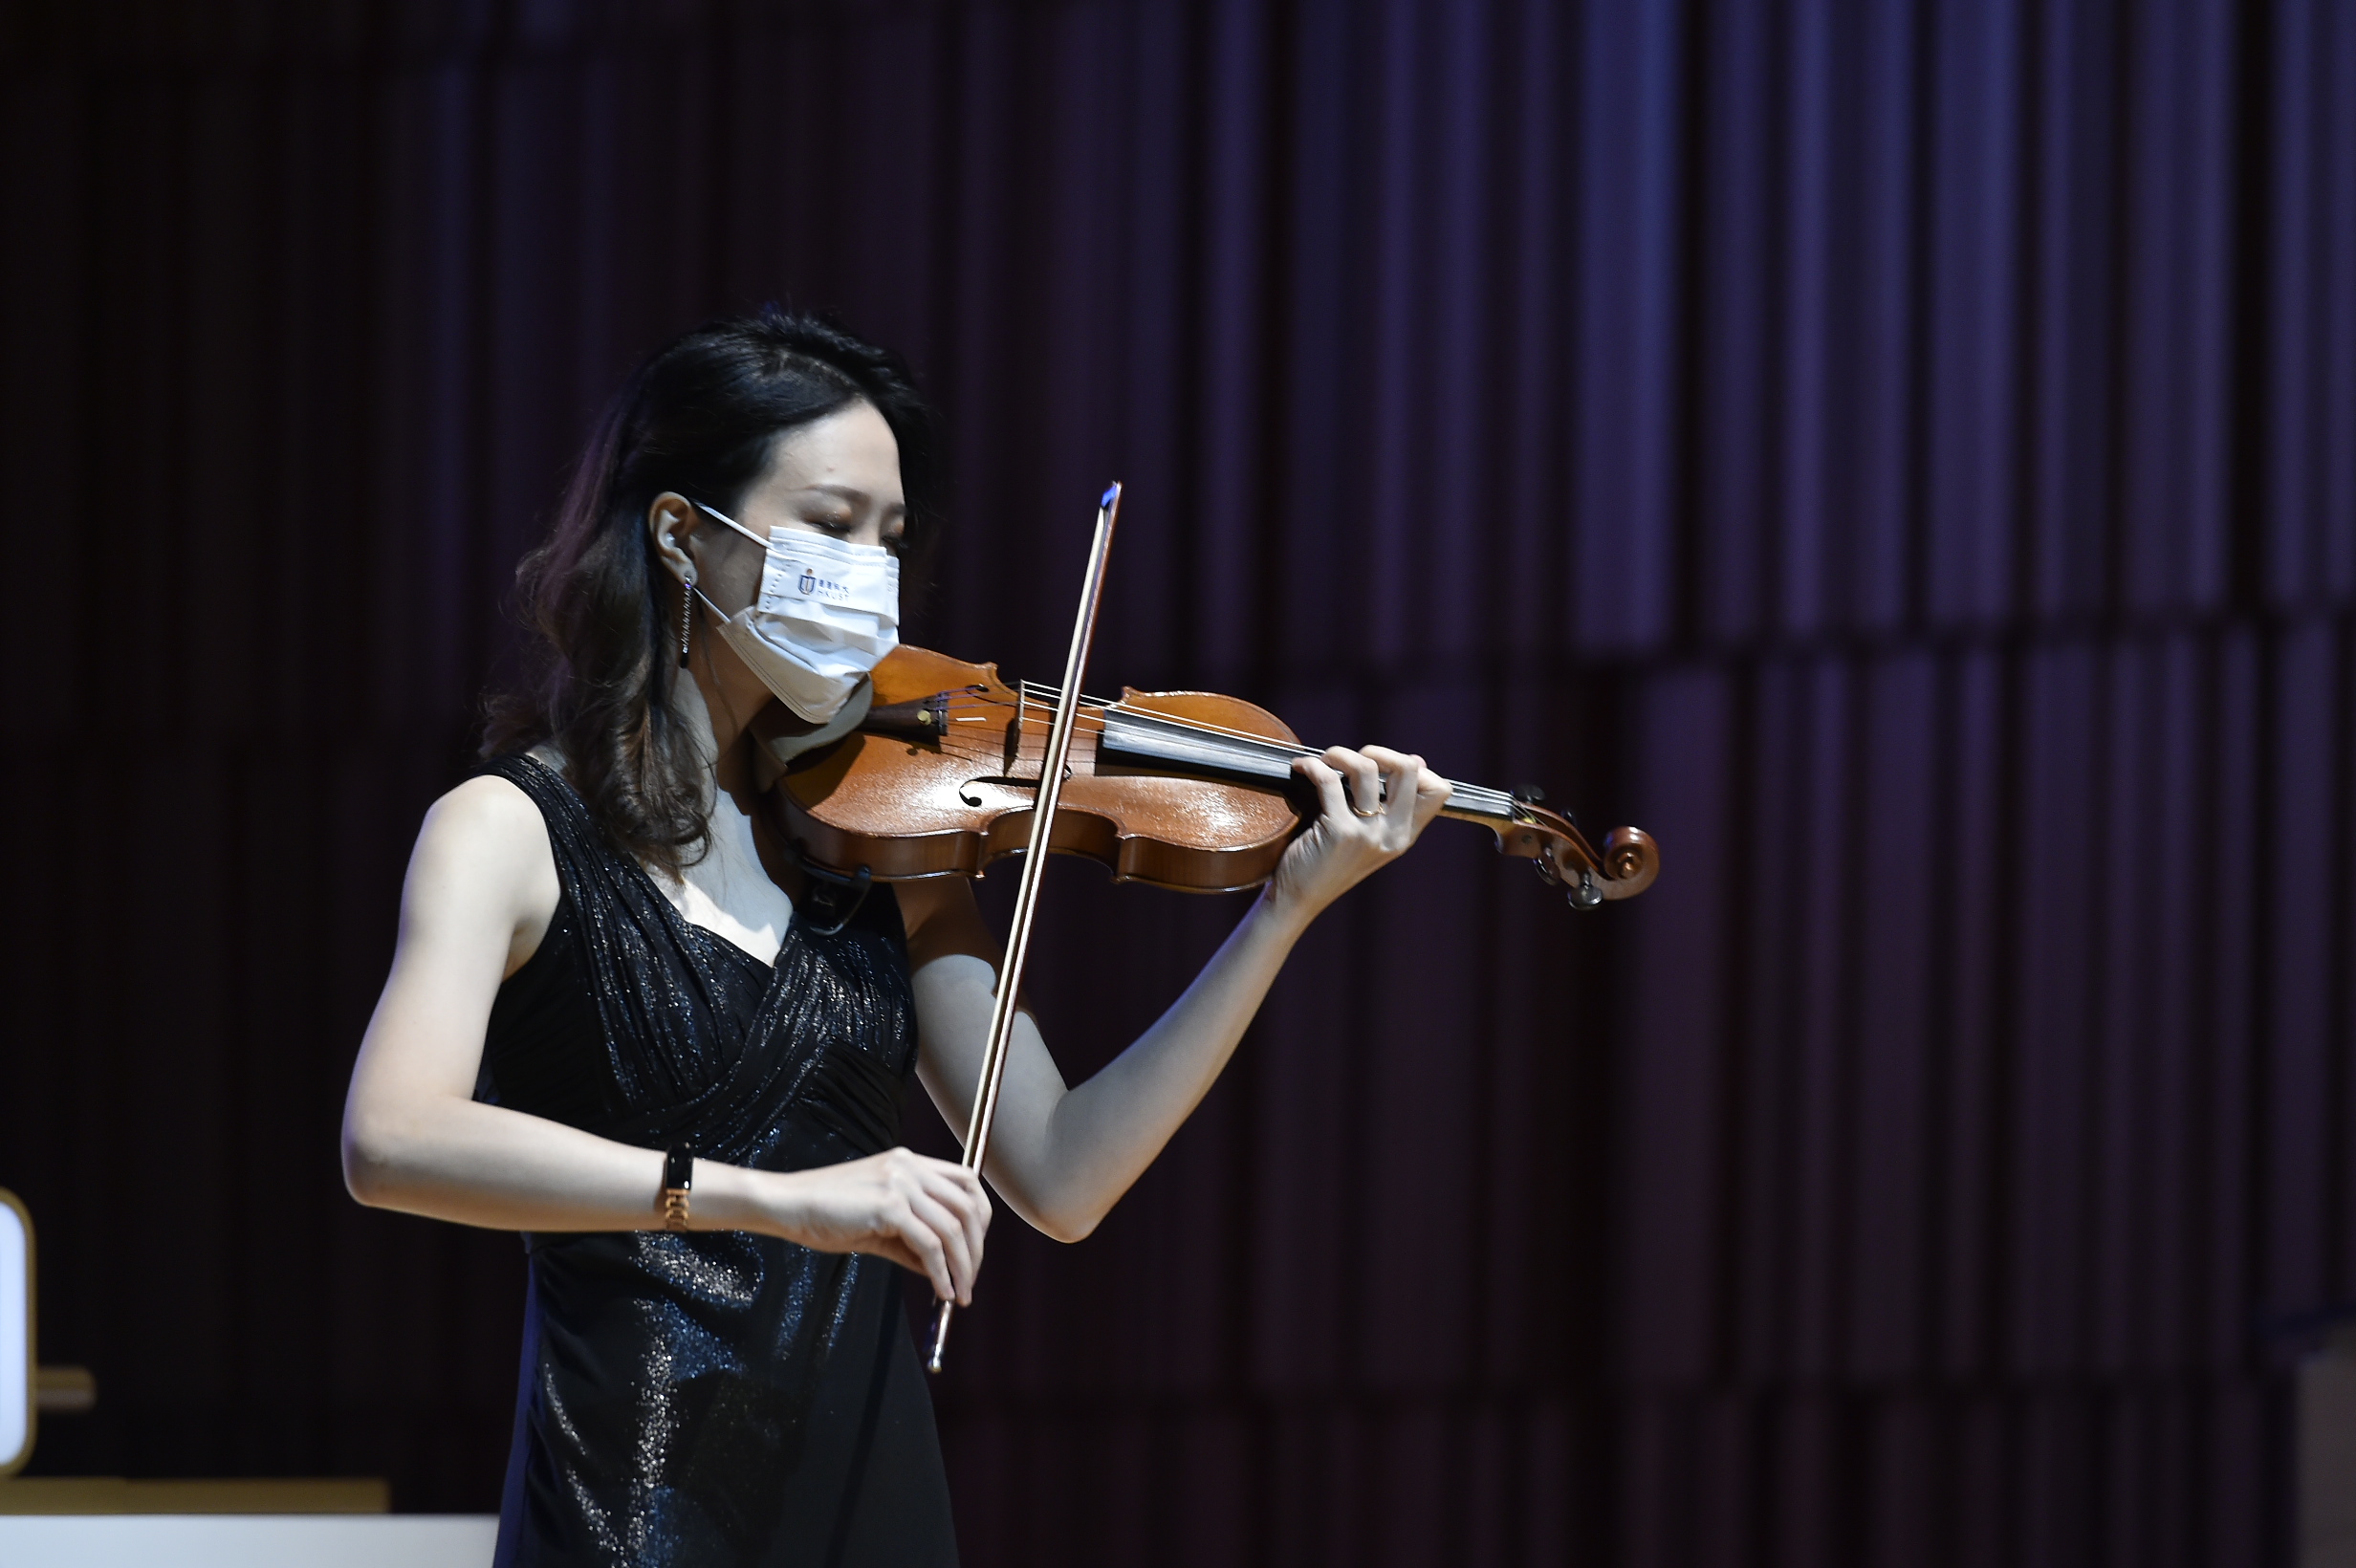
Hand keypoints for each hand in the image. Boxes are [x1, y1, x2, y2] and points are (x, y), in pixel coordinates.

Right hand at [762, 1147, 991, 1303]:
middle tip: (970, 1281)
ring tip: (960, 1294)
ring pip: (952, 1227)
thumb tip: (940, 1269)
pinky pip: (929, 1244)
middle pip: (967, 1206)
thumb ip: (912, 1241)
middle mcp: (910, 1167)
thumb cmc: (826, 1213)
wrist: (788, 1204)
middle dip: (975, 1248)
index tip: (975, 1250)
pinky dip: (941, 1272)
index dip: (980, 1217)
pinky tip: (941, 1291)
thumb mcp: (878, 1224)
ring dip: (963, 1266)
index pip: (967, 1181)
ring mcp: (900, 1183)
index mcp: (909, 1163)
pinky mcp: (888, 1205)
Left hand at [1265, 744, 1450, 923]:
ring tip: (1324, 761)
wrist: (1298, 899)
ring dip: (1340, 754)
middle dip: (1378, 751)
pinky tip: (1302, 767)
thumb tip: (1416, 761)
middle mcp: (1392, 835)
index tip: (1384, 765)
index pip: (1438, 790)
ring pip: (1366, 767)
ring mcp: (1368, 834)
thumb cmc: (1327, 864)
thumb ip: (1390, 807)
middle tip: (1350, 760)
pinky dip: (1313, 765)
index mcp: (1404, 836)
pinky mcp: (1339, 832)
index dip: (1415, 767)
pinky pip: (1329, 779)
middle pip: (1408, 768)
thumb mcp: (1370, 838)